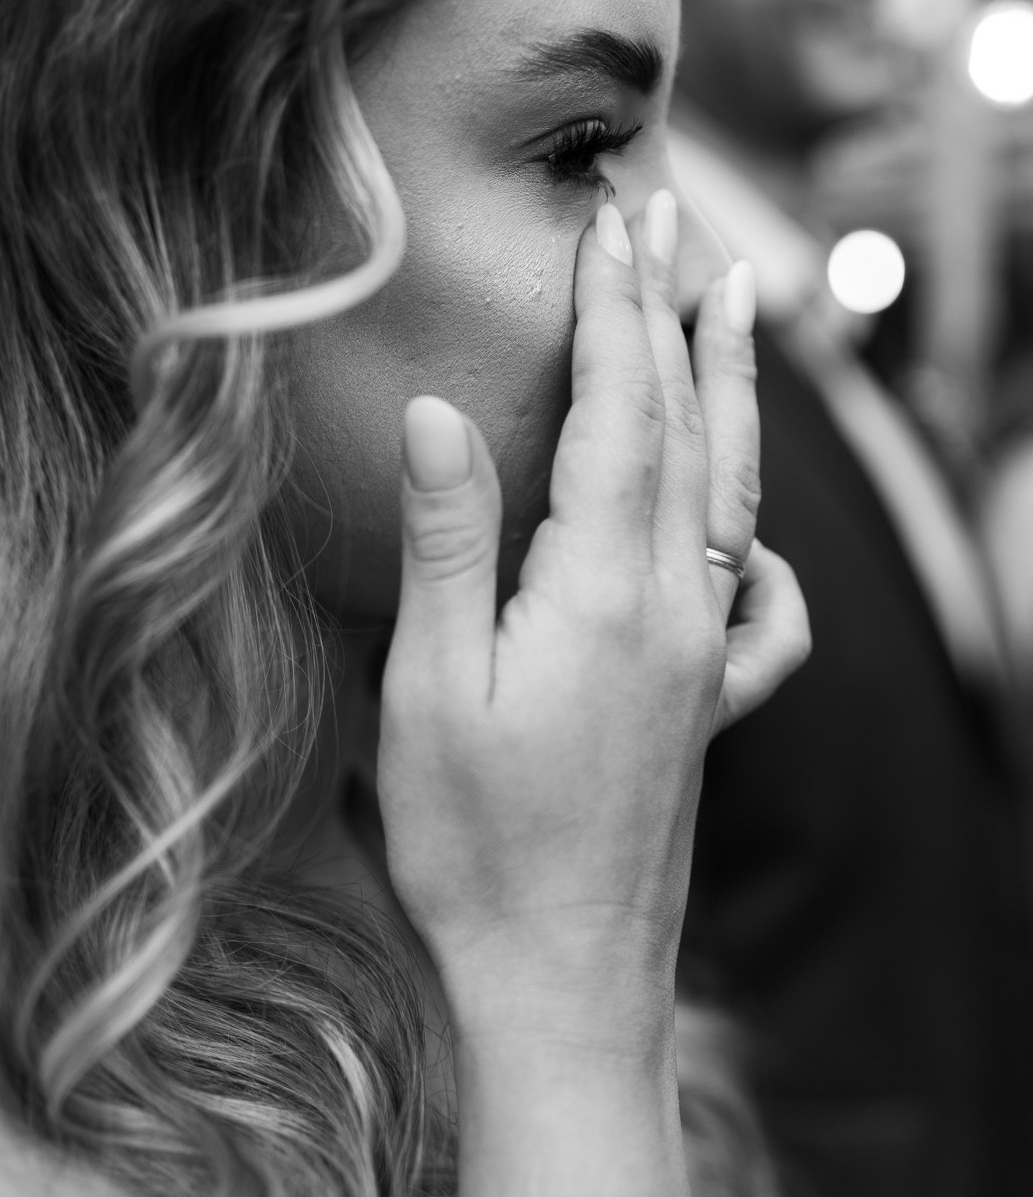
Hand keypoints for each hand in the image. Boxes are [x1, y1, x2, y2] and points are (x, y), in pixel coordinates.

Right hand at [378, 191, 805, 1047]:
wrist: (567, 976)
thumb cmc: (478, 844)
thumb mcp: (430, 689)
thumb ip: (447, 544)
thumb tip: (434, 411)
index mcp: (603, 591)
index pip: (620, 412)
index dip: (616, 310)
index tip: (613, 224)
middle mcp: (679, 609)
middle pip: (694, 430)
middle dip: (679, 315)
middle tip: (673, 221)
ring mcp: (710, 658)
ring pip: (737, 493)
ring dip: (733, 392)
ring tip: (735, 308)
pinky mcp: (713, 706)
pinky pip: (766, 605)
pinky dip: (763, 542)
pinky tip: (749, 531)